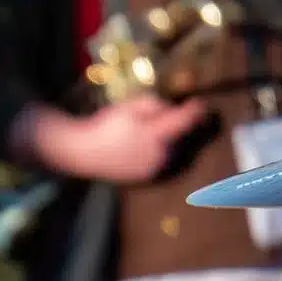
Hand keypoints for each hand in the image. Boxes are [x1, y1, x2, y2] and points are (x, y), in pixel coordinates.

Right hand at [13, 96, 206, 184]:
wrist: (83, 152)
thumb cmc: (104, 126)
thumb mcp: (128, 107)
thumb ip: (152, 104)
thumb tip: (169, 108)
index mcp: (156, 135)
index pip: (184, 121)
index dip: (194, 111)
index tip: (199, 103)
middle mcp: (159, 154)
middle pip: (178, 137)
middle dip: (174, 127)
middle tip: (162, 119)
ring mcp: (153, 168)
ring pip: (169, 150)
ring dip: (166, 141)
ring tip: (147, 134)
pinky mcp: (145, 177)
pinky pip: (158, 161)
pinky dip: (155, 153)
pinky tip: (139, 148)